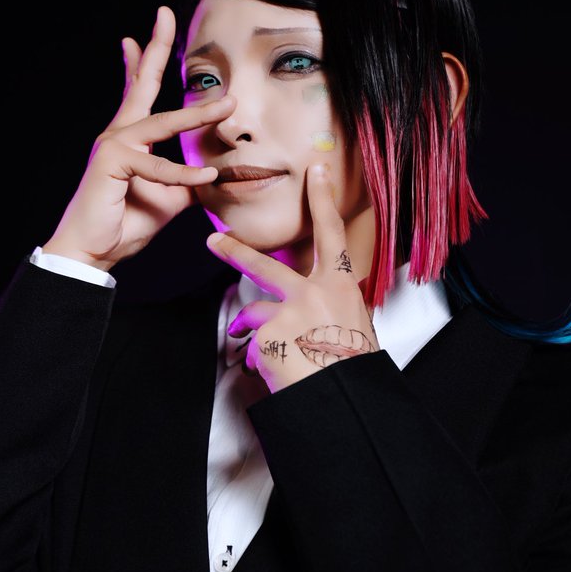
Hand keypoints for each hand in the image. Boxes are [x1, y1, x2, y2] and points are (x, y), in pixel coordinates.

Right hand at [42, 6, 235, 271]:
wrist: (92, 252)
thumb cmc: (125, 222)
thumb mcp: (169, 196)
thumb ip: (190, 178)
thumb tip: (217, 172)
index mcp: (128, 136)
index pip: (136, 90)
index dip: (141, 59)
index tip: (141, 33)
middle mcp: (118, 133)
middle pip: (141, 83)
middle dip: (156, 48)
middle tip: (165, 14)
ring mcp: (113, 145)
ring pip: (161, 124)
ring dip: (197, 116)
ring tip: (228, 106)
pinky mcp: (112, 164)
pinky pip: (157, 166)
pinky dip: (183, 173)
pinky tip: (208, 175)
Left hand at [204, 163, 379, 393]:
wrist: (347, 399)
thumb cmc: (354, 367)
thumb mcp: (357, 327)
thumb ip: (334, 308)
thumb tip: (320, 309)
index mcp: (341, 286)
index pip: (331, 233)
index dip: (322, 199)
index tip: (314, 172)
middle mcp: (313, 293)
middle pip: (264, 265)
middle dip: (233, 251)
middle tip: (213, 240)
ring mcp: (287, 313)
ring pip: (251, 312)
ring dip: (243, 325)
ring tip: (237, 333)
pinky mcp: (267, 337)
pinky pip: (253, 346)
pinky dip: (258, 359)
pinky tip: (271, 372)